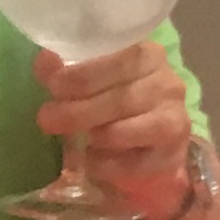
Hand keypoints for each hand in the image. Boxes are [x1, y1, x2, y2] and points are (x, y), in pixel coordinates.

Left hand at [33, 38, 198, 218]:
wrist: (146, 137)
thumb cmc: (113, 97)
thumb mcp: (88, 77)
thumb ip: (64, 68)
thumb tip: (46, 61)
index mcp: (148, 55)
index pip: (122, 58)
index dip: (84, 73)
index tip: (53, 86)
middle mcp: (168, 84)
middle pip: (121, 98)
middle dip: (77, 111)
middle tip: (46, 119)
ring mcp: (174, 119)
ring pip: (124, 131)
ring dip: (91, 136)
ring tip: (71, 139)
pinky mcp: (171, 154)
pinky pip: (132, 164)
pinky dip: (105, 164)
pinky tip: (91, 160)